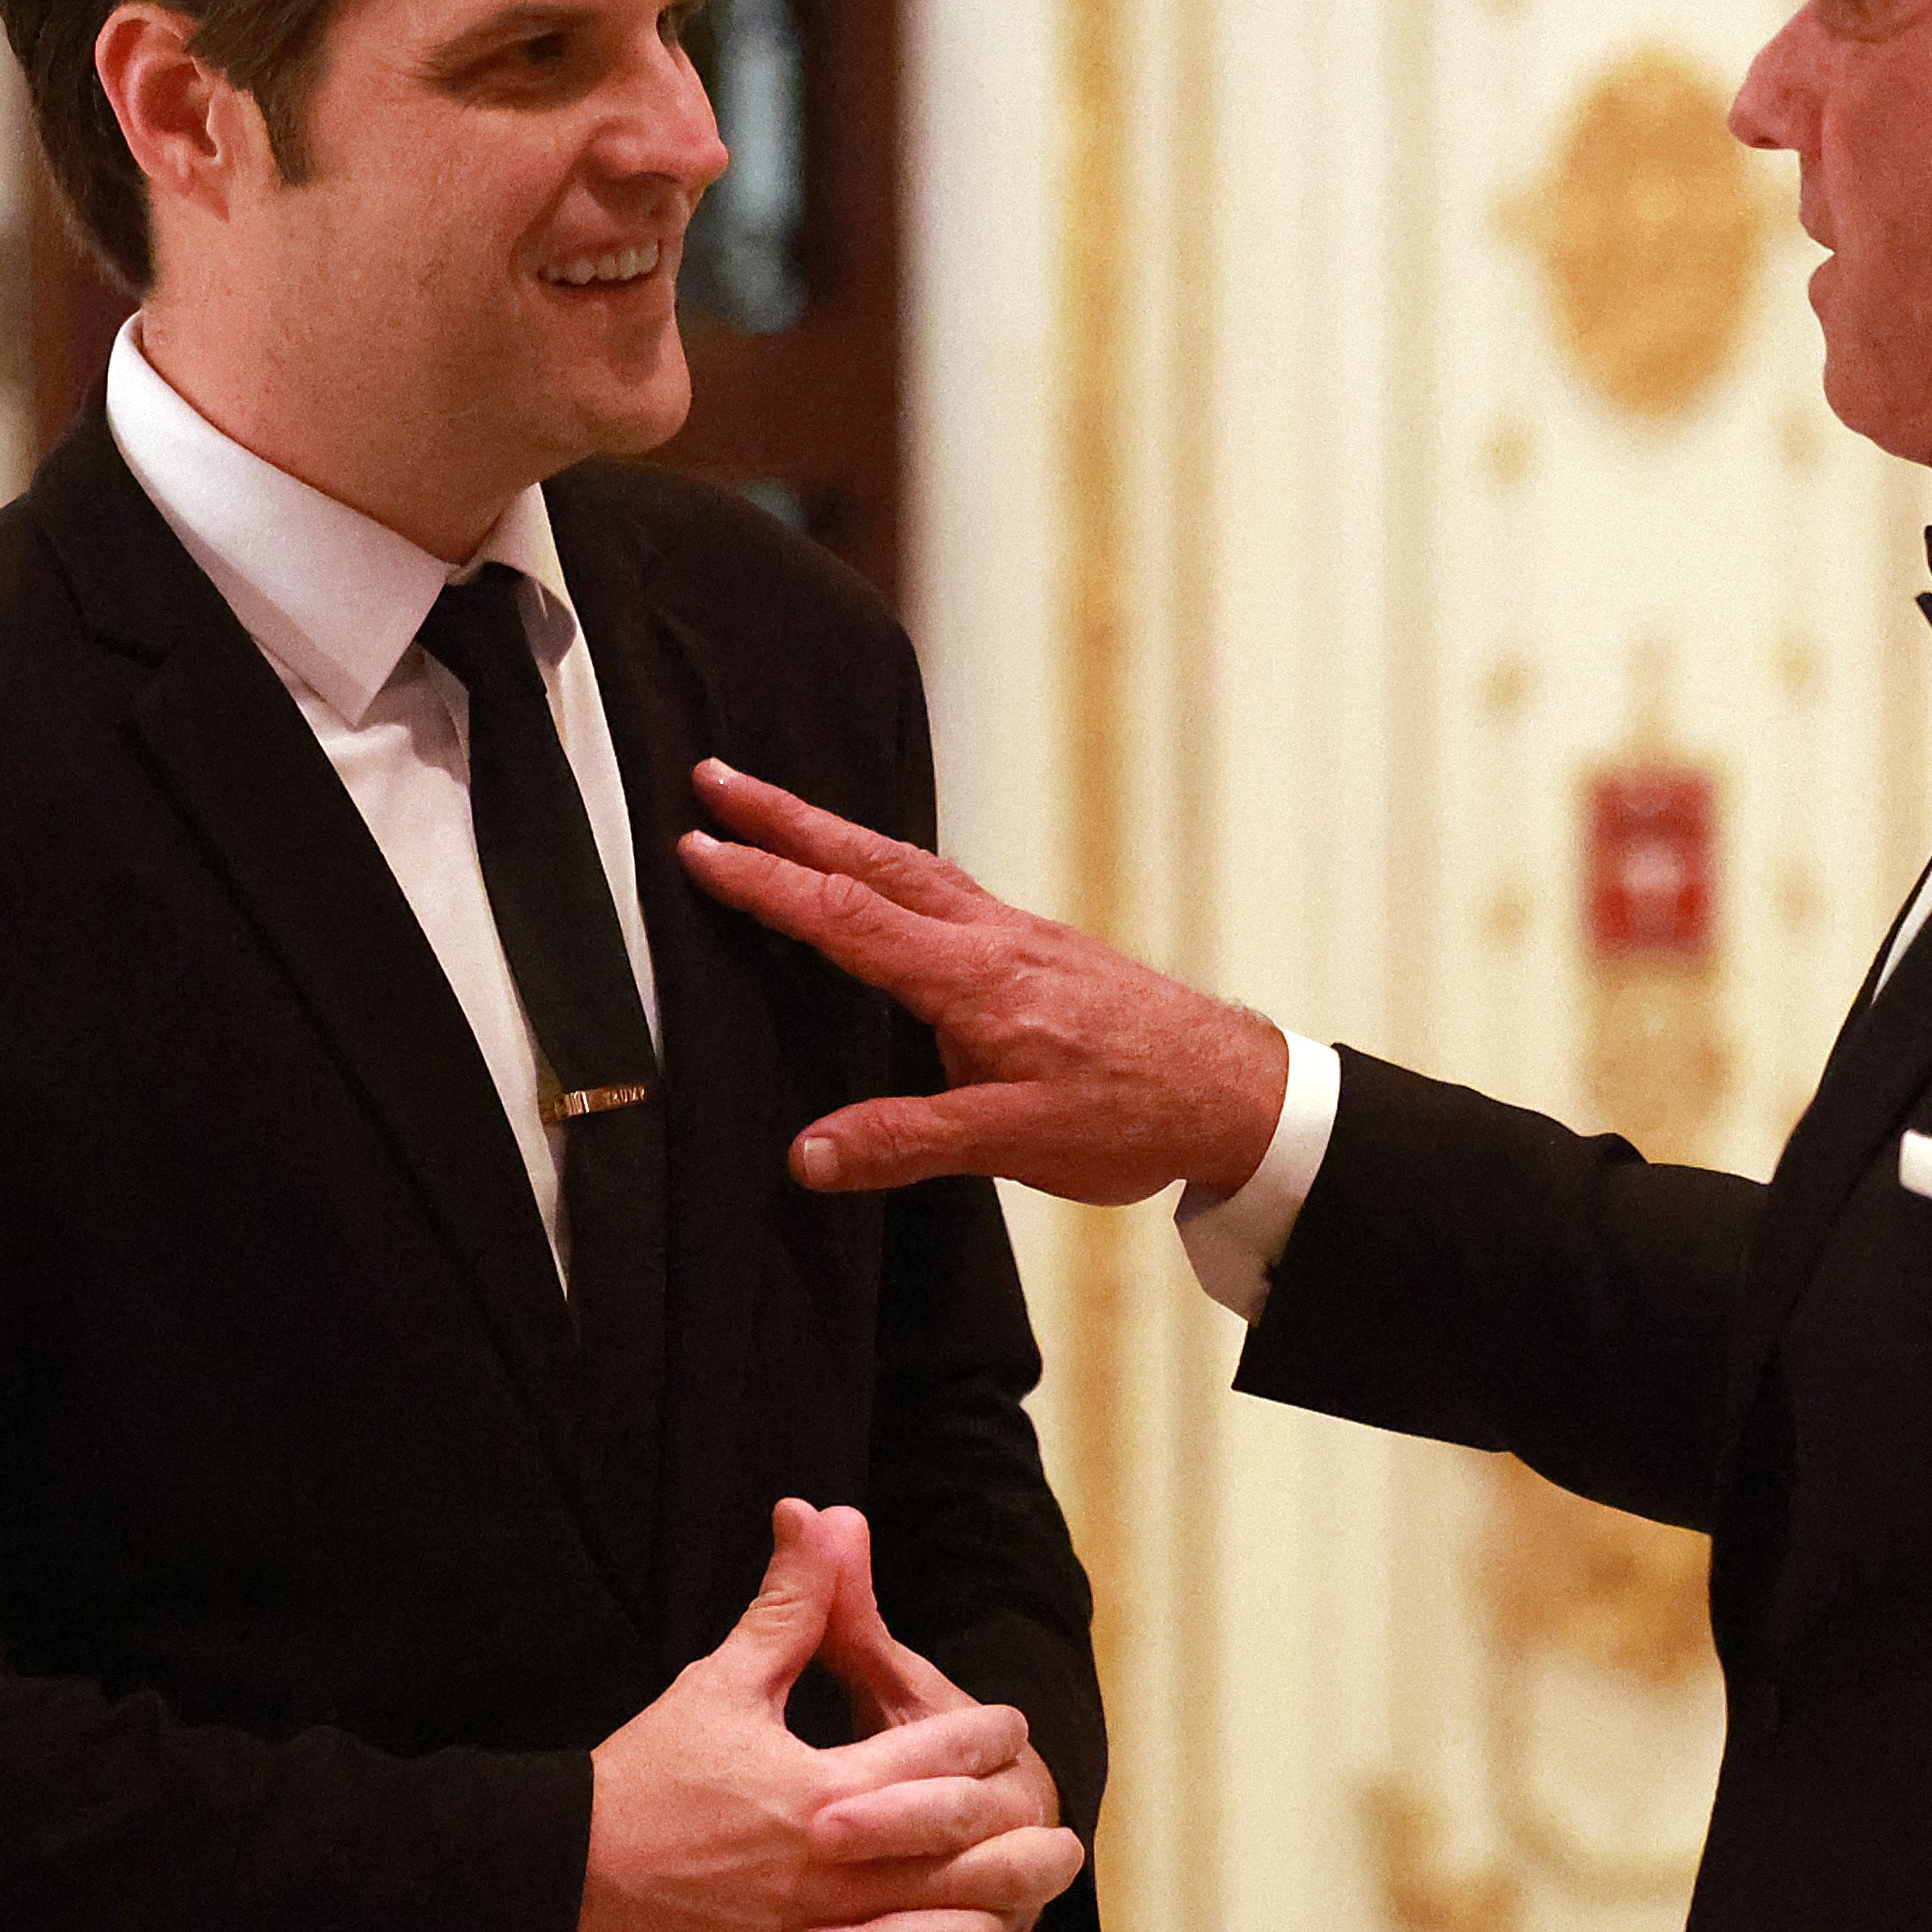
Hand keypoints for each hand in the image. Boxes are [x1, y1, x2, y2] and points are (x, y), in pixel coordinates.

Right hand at [570, 1502, 1075, 1931]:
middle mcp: (833, 1879)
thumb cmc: (638, 1783)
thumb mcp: (721, 1684)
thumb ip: (791, 1608)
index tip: (1008, 1730)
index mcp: (827, 1792)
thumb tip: (828, 1516)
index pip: (941, 1757)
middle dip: (1024, 1850)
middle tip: (1063, 1840)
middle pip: (966, 1866)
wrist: (552, 1889)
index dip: (986, 1737)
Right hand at [680, 760, 1288, 1203]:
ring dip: (832, 832)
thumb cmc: (1133, 1113)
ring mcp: (1013, 934)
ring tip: (772, 808)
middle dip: (785, 817)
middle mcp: (987, 936)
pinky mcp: (1034, 947)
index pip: (844, 916)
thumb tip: (806, 1156)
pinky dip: (886, 863)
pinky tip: (875, 875)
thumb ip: (906, 1143)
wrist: (1234, 1091)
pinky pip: (941, 886)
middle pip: (869, 859)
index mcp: (970, 978)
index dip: (765, 882)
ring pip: (905, 864)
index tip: (697, 847)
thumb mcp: (1014, 1142)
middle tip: (713, 776)